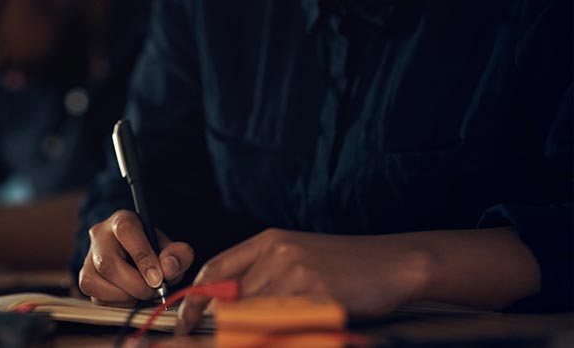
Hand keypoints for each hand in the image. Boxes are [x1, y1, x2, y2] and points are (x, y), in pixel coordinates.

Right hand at [78, 209, 194, 305]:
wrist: (138, 258)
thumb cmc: (155, 251)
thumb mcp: (172, 248)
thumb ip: (178, 255)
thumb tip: (169, 269)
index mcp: (122, 220)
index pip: (126, 232)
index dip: (142, 258)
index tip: (158, 279)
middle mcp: (99, 236)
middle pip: (107, 263)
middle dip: (134, 284)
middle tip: (154, 292)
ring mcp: (88, 258)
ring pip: (95, 282)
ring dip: (124, 296)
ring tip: (142, 293)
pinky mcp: (85, 279)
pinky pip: (96, 298)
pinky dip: (117, 304)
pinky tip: (130, 296)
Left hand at [177, 228, 428, 333]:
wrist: (393, 262)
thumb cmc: (346, 266)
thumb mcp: (297, 258)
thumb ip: (262, 275)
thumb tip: (227, 307)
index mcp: (268, 241)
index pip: (216, 268)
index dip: (196, 299)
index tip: (185, 321)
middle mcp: (276, 251)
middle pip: (230, 297)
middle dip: (223, 325)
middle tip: (220, 340)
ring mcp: (295, 270)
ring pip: (252, 313)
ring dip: (252, 332)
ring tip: (272, 331)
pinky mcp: (314, 291)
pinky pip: (281, 322)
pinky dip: (275, 334)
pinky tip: (292, 333)